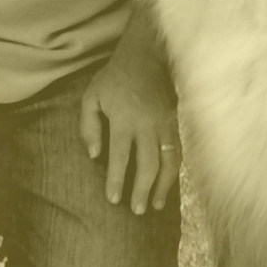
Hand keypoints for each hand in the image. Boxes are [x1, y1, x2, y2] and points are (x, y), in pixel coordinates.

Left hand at [75, 24, 183, 214]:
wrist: (148, 55)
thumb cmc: (115, 78)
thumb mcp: (92, 97)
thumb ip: (89, 127)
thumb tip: (95, 155)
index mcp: (124, 119)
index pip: (120, 156)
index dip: (116, 180)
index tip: (113, 199)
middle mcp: (147, 124)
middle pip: (147, 163)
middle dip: (142, 189)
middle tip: (136, 210)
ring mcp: (165, 123)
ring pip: (167, 160)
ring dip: (162, 185)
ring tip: (155, 205)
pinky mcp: (176, 122)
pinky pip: (177, 151)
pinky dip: (173, 171)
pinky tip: (168, 185)